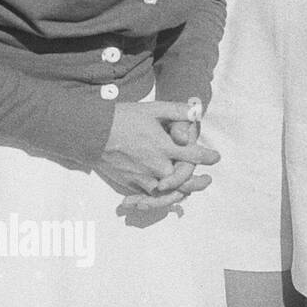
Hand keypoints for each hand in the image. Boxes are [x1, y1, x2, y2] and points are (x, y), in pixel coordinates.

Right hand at [96, 99, 218, 197]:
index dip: (207, 157)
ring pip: (168, 191)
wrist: (91, 134)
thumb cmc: (121, 118)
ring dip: (180, 191)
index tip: (215, 158)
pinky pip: (150, 196)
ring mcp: (143, 177)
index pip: (194, 155)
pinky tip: (164, 193)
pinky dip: (159, 197)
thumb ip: (177, 110)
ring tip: (187, 191)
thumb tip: (198, 111)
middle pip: (183, 179)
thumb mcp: (151, 109)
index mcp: (164, 146)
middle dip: (197, 181)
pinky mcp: (131, 184)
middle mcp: (156, 165)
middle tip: (206, 181)